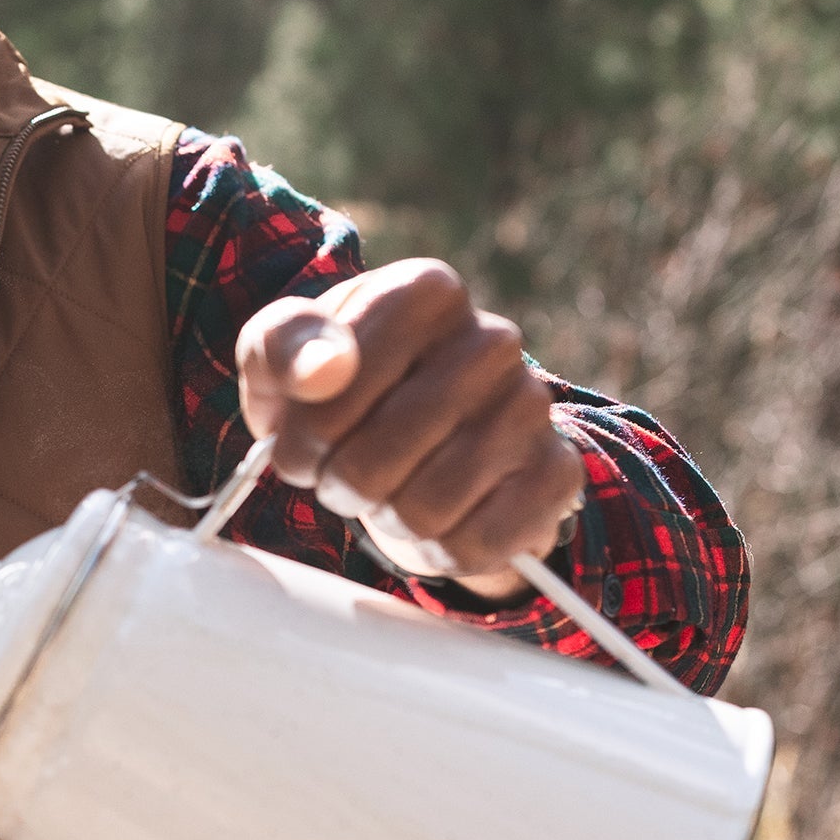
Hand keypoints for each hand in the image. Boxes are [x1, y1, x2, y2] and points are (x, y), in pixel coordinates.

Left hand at [234, 259, 582, 598]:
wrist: (422, 439)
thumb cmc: (337, 389)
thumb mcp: (284, 354)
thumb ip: (284, 347)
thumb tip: (324, 369)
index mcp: (425, 291)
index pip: (334, 382)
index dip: (302, 431)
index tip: (302, 437)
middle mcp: (492, 339)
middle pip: (376, 456)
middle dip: (340, 483)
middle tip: (341, 475)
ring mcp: (532, 406)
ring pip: (424, 509)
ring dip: (387, 518)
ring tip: (387, 494)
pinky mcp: (556, 474)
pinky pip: (473, 543)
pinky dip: (437, 548)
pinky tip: (434, 520)